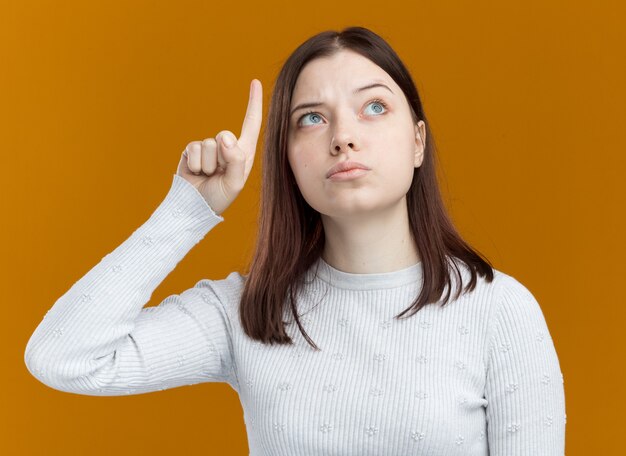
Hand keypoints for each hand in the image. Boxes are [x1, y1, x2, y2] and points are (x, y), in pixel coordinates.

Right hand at [176, 79, 262, 215]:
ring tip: (207, 176)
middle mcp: (227, 147)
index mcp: (244, 152)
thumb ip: (235, 160)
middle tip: (218, 174)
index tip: (254, 82)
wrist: (194, 206)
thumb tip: (225, 137)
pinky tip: (196, 173)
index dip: (253, 103)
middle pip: (225, 135)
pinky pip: (194, 149)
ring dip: (207, 165)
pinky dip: (195, 165)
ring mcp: (209, 148)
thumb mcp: (234, 183)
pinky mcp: (192, 150)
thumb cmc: (218, 197)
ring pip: (208, 144)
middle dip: (220, 157)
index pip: (251, 124)